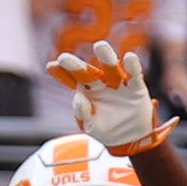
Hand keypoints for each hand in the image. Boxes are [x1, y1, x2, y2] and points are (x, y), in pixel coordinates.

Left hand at [48, 39, 166, 153]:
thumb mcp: (90, 126)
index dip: (61, 73)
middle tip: (64, 58)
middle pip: (87, 72)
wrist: (131, 139)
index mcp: (86, 91)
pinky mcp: (135, 87)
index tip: (51, 66)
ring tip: (100, 46)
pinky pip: (134, 75)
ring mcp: (117, 84)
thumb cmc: (107, 130)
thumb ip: (82, 114)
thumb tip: (79, 97)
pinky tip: (128, 57)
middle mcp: (100, 84)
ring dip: (106, 57)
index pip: (71, 80)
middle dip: (75, 66)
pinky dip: (132, 66)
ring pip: (111, 68)